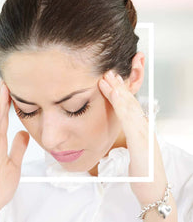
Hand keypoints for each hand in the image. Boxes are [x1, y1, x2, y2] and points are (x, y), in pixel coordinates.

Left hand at [98, 70, 176, 220]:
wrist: (154, 192)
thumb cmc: (143, 174)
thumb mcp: (134, 152)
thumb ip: (130, 139)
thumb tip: (122, 128)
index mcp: (141, 130)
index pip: (130, 107)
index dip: (120, 91)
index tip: (109, 79)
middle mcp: (145, 129)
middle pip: (131, 103)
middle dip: (119, 86)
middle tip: (108, 70)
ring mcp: (145, 136)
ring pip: (132, 109)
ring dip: (119, 93)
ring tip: (109, 79)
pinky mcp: (143, 145)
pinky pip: (131, 123)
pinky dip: (123, 109)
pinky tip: (117, 100)